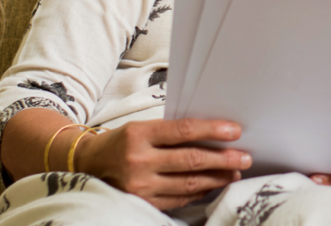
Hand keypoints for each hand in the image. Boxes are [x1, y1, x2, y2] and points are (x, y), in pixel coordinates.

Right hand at [76, 118, 253, 209]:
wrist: (86, 165)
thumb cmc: (120, 143)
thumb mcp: (140, 128)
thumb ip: (170, 133)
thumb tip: (211, 136)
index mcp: (138, 135)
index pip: (183, 131)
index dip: (212, 130)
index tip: (235, 131)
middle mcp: (138, 161)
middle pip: (190, 160)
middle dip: (223, 159)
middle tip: (244, 157)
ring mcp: (140, 186)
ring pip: (188, 183)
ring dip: (216, 178)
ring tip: (234, 172)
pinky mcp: (142, 202)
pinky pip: (179, 198)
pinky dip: (199, 192)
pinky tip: (212, 185)